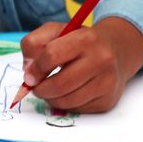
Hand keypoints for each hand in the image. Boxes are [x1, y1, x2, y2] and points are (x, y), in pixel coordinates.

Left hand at [20, 17, 142, 112]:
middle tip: (37, 88)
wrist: (113, 51)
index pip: (51, 56)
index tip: (30, 76)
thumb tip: (29, 70)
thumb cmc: (77, 42)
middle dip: (40, 90)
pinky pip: (76, 109)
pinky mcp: (107, 100)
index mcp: (85, 39)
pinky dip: (65, 104)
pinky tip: (68, 93)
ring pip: (66, 101)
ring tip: (51, 89)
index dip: (35, 69)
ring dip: (51, 99)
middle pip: (59, 84)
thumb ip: (33, 44)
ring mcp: (107, 81)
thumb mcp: (54, 32)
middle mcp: (101, 59)